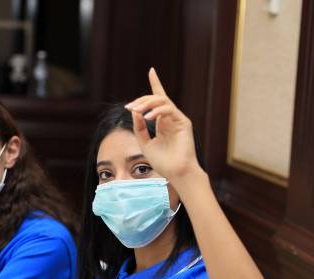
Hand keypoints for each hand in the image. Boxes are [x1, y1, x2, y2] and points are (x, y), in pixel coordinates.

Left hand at [125, 68, 202, 186]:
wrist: (176, 173)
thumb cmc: (163, 162)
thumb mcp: (145, 142)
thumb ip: (139, 127)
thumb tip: (134, 111)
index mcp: (163, 123)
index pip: (159, 100)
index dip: (155, 84)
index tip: (151, 70)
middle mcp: (171, 119)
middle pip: (156, 99)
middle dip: (141, 101)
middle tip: (130, 107)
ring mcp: (178, 120)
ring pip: (162, 101)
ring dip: (147, 104)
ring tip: (136, 111)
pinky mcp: (184, 122)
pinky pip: (168, 109)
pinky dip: (156, 111)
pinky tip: (147, 118)